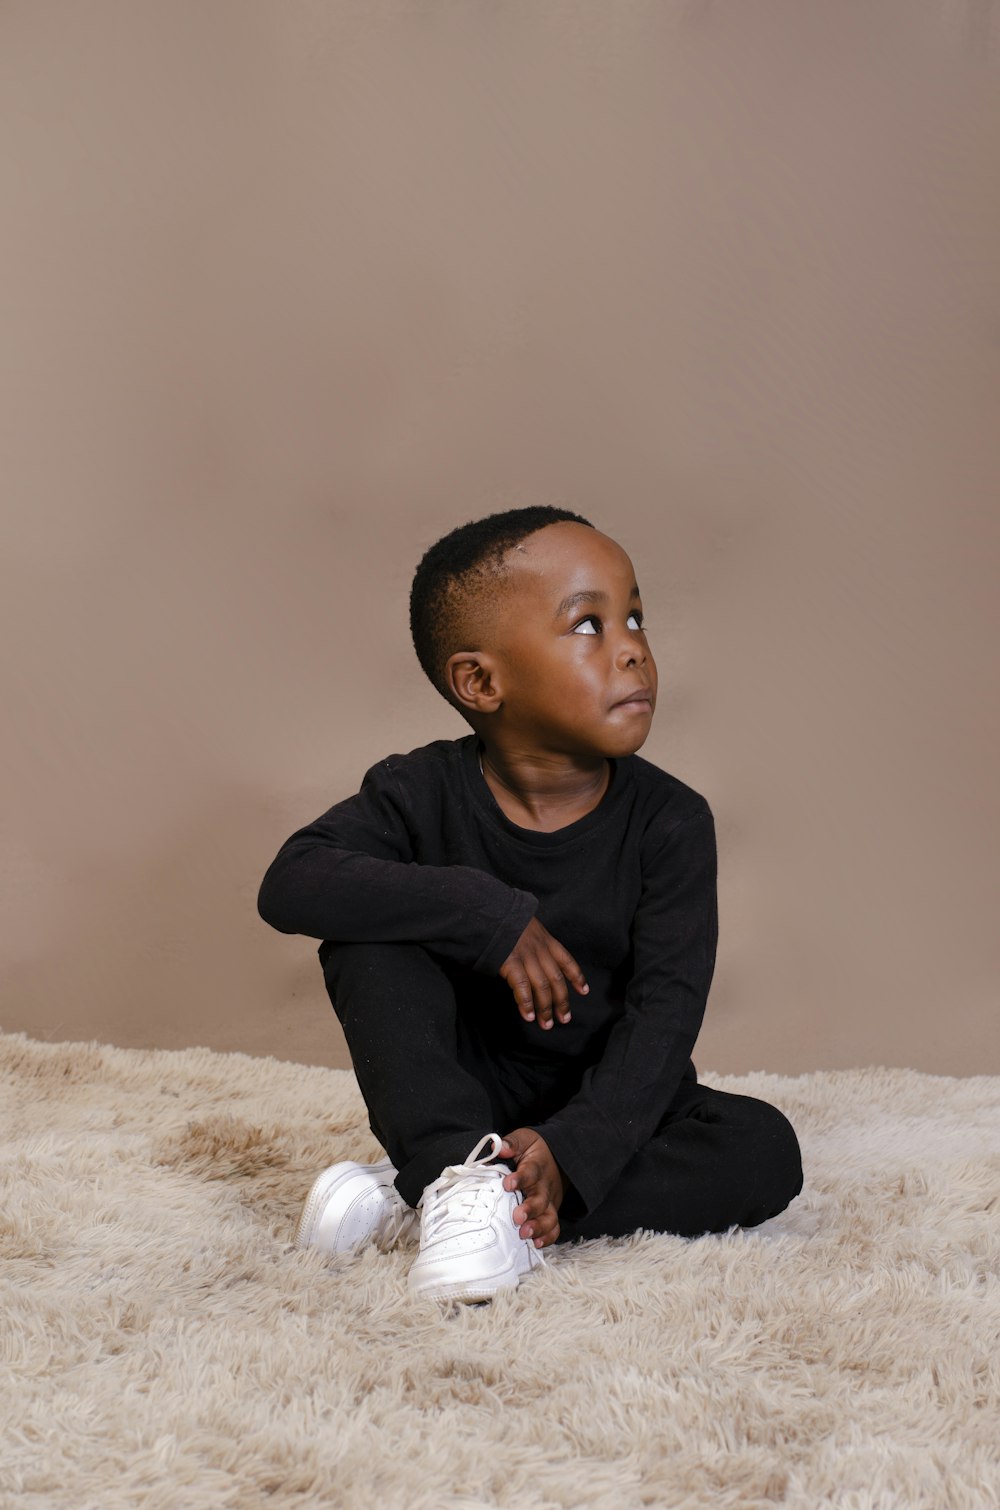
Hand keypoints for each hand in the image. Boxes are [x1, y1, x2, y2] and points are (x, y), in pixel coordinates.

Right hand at [498, 917, 588, 1029]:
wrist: (490, 909)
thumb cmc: (504, 918)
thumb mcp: (526, 925)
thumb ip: (532, 942)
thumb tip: (535, 961)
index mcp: (546, 940)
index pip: (567, 961)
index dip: (577, 977)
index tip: (584, 991)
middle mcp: (540, 950)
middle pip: (557, 980)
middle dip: (562, 1002)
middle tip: (564, 1019)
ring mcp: (526, 957)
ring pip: (542, 987)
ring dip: (546, 1008)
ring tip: (546, 1024)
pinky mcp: (510, 963)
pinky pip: (522, 987)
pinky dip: (526, 1003)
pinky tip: (528, 1016)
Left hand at [498, 1128, 564, 1247]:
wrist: (558, 1158)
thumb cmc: (535, 1150)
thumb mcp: (524, 1139)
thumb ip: (511, 1143)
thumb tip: (497, 1147)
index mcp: (537, 1166)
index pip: (530, 1172)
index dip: (520, 1179)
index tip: (507, 1184)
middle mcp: (545, 1185)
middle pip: (540, 1198)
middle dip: (530, 1209)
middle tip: (517, 1217)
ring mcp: (550, 1201)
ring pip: (549, 1216)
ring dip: (538, 1226)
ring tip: (524, 1234)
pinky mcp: (551, 1212)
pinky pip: (554, 1227)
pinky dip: (547, 1237)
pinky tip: (536, 1244)